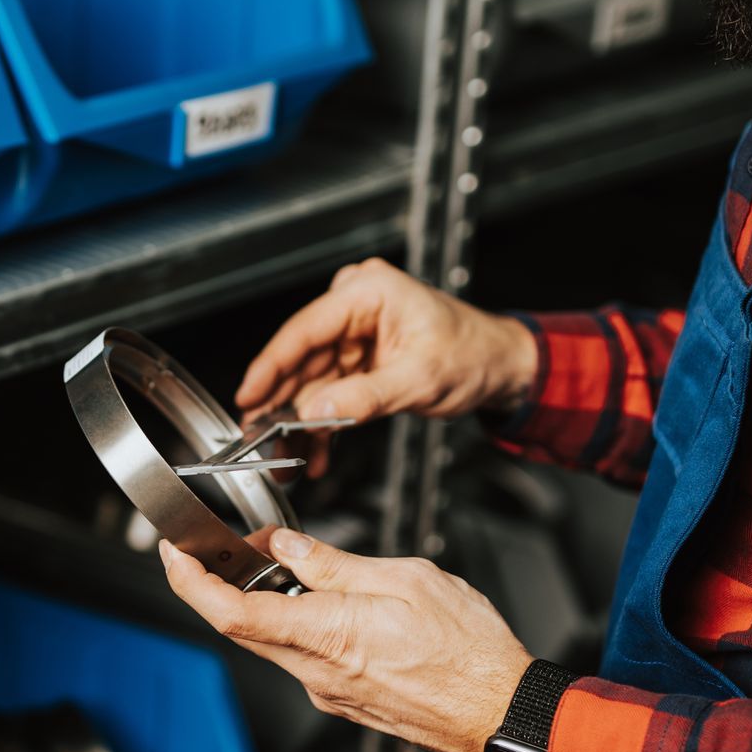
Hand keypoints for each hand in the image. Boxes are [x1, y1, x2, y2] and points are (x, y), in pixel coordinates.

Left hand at [159, 531, 532, 751]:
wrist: (501, 714)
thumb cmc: (471, 653)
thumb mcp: (407, 580)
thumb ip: (334, 564)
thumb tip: (285, 548)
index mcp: (328, 635)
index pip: (231, 612)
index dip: (190, 581)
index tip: (174, 553)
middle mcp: (317, 672)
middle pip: (240, 627)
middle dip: (219, 583)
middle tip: (225, 546)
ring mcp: (327, 691)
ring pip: (271, 641)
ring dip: (264, 601)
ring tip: (285, 565)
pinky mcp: (342, 699)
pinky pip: (301, 656)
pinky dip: (295, 623)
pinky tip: (320, 600)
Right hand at [235, 259, 536, 475]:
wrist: (503, 367)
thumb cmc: (474, 355)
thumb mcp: (420, 379)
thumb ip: (365, 397)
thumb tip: (316, 414)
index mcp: (368, 292)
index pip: (306, 329)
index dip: (271, 365)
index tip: (248, 396)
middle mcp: (355, 307)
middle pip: (302, 358)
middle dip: (282, 404)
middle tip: (259, 439)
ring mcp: (355, 333)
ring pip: (311, 381)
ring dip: (300, 423)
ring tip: (285, 459)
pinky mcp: (358, 359)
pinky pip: (329, 391)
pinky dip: (323, 423)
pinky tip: (315, 454)